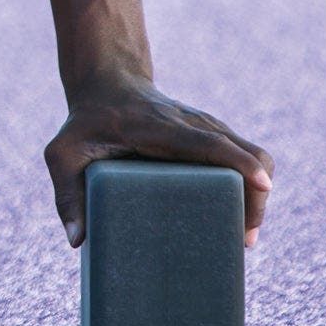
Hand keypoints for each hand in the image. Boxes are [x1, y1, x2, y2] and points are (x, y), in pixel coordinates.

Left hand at [45, 75, 273, 250]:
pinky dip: (252, 181)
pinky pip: (244, 155)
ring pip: (251, 152)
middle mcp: (191, 123)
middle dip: (256, 194)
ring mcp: (204, 126)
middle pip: (243, 150)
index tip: (263, 184)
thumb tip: (77, 241)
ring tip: (242, 237)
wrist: (106, 83)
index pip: (210, 141)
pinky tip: (240, 216)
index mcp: (161, 127)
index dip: (239, 162)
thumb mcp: (63, 153)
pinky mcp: (210, 133)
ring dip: (257, 193)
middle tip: (243, 239)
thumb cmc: (84, 123)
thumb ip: (66, 193)